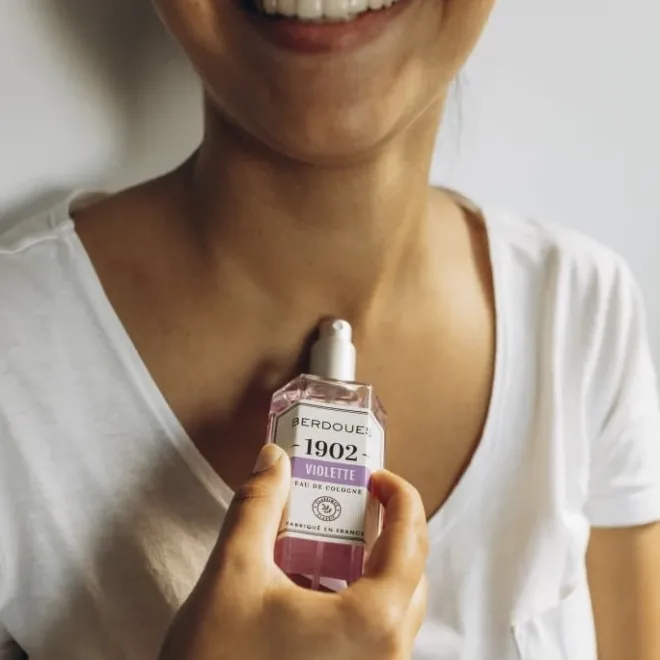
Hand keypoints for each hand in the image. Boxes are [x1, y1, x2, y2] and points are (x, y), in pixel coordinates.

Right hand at [159, 443, 428, 659]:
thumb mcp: (233, 572)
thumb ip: (258, 506)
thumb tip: (275, 458)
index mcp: (374, 621)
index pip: (412, 541)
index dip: (400, 496)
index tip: (375, 475)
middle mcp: (390, 656)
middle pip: (411, 573)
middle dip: (389, 527)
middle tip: (355, 500)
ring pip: (396, 607)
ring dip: (375, 564)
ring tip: (335, 537)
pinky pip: (377, 635)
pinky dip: (360, 599)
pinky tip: (317, 587)